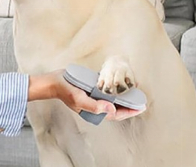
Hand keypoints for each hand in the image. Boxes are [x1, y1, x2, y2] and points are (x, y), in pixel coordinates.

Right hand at [27, 69, 144, 120]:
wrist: (54, 81)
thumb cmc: (66, 91)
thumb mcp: (79, 99)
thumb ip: (94, 106)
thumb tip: (112, 109)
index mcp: (95, 110)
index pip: (116, 114)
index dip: (130, 111)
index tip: (141, 107)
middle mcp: (97, 104)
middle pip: (117, 107)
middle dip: (129, 104)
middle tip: (141, 100)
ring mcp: (95, 96)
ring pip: (113, 98)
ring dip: (123, 96)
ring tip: (135, 92)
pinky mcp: (92, 88)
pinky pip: (106, 89)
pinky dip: (114, 87)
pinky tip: (121, 82)